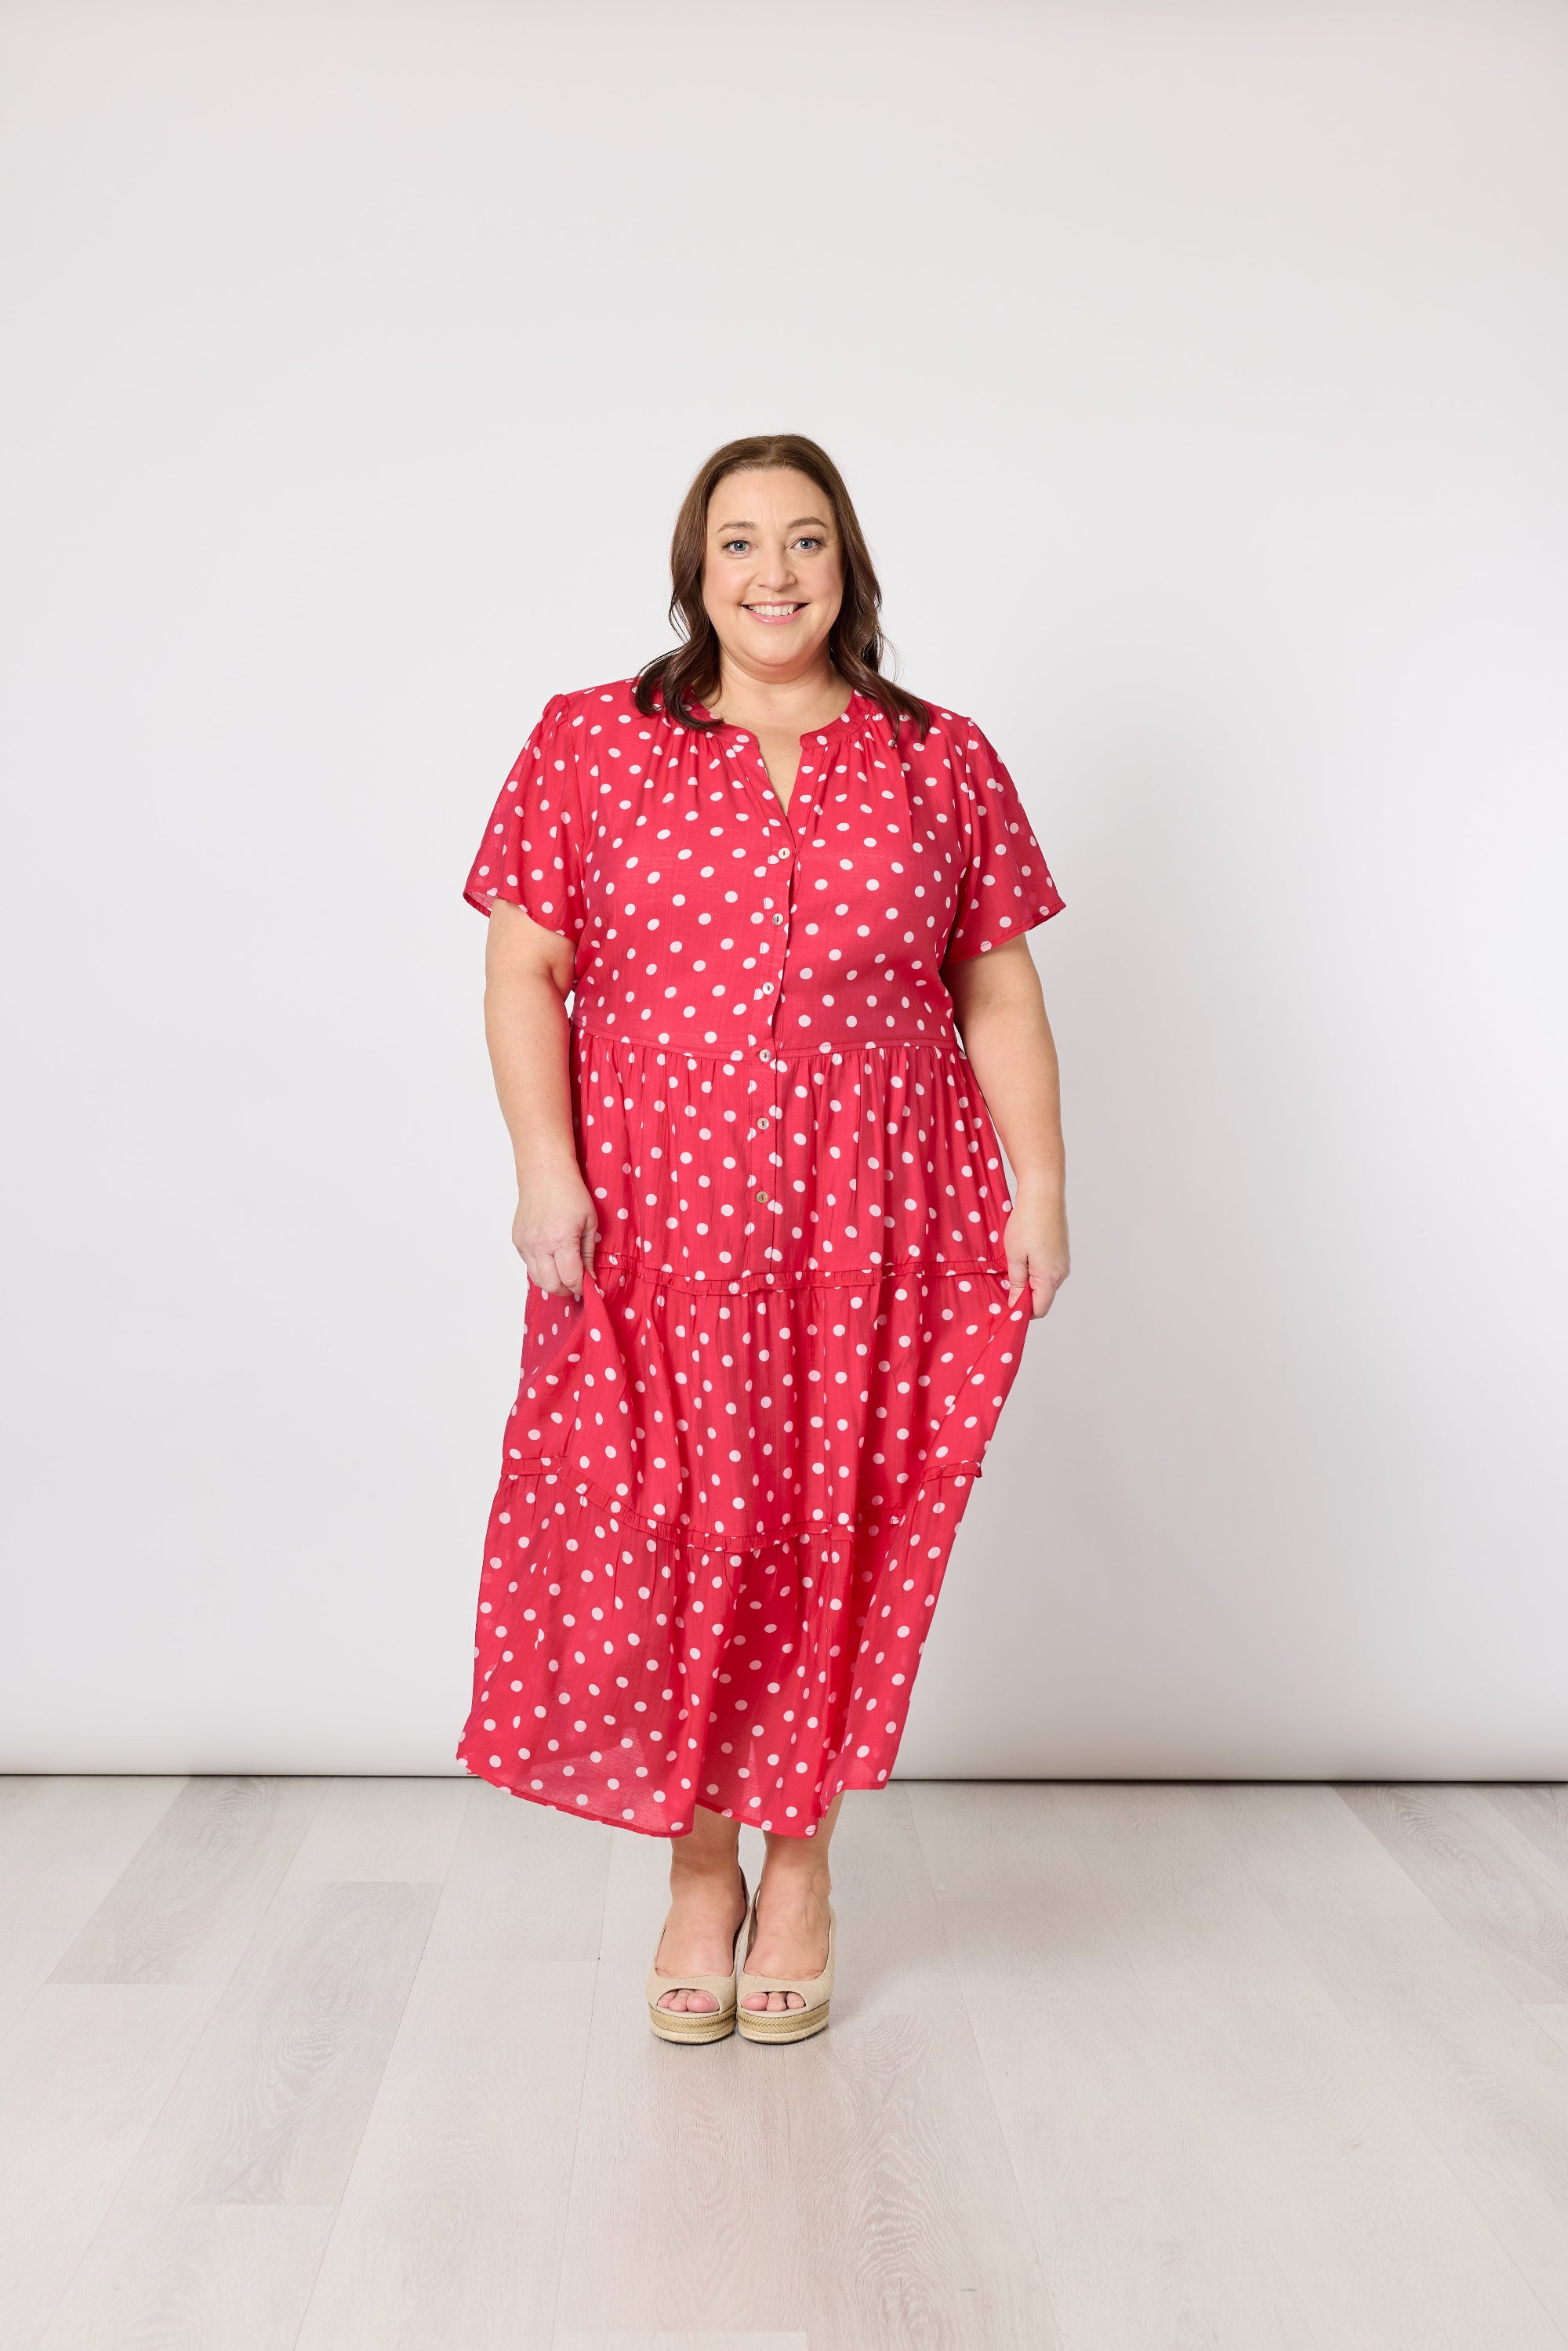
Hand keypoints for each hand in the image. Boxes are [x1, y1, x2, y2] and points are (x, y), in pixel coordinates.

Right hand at [512, 1169, 596, 1300]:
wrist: (544, 1174)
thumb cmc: (571, 1193)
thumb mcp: (589, 1223)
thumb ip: (589, 1254)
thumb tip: (590, 1278)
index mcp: (561, 1240)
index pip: (571, 1278)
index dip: (582, 1287)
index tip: (589, 1286)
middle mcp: (539, 1245)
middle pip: (551, 1285)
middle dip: (566, 1289)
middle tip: (576, 1282)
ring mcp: (525, 1244)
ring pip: (537, 1279)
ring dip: (552, 1281)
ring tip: (564, 1272)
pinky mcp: (517, 1241)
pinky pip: (529, 1265)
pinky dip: (541, 1268)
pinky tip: (551, 1257)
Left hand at [1003, 1183, 1069, 1320]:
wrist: (1044, 1194)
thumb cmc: (1027, 1223)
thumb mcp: (1014, 1256)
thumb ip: (1016, 1284)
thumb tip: (1016, 1305)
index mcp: (1050, 1277)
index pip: (1039, 1309)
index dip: (1021, 1312)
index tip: (1005, 1306)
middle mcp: (1062, 1273)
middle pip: (1042, 1297)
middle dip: (1023, 1296)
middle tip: (1004, 1283)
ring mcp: (1064, 1262)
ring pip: (1045, 1283)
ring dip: (1028, 1281)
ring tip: (1013, 1264)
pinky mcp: (1061, 1252)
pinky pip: (1048, 1270)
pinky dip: (1035, 1269)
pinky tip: (1023, 1254)